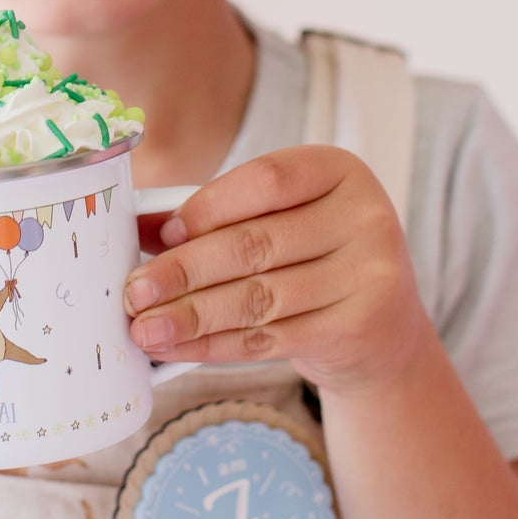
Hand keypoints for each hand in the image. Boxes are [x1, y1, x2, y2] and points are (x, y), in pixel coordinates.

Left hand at [123, 145, 430, 392]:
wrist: (384, 329)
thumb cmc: (315, 258)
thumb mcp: (282, 220)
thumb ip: (221, 215)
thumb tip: (141, 225)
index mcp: (339, 170)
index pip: (267, 181)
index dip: (208, 207)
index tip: (163, 235)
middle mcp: (365, 217)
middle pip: (255, 244)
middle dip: (184, 271)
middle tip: (133, 290)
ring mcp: (369, 274)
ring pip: (258, 297)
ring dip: (191, 315)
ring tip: (144, 326)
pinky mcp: (359, 328)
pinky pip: (270, 338)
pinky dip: (215, 345)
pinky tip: (177, 348)